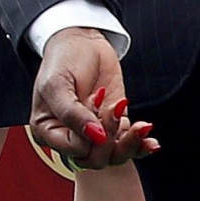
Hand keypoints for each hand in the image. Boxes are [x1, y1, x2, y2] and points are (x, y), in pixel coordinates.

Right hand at [29, 29, 156, 169]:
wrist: (83, 41)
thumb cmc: (63, 61)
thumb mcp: (59, 85)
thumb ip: (72, 114)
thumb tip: (95, 137)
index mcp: (48, 132)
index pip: (75, 150)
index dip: (90, 133)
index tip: (94, 101)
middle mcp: (70, 137)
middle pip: (95, 159)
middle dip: (111, 138)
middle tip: (115, 107)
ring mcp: (94, 133)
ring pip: (113, 157)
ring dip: (130, 143)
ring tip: (140, 125)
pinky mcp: (114, 125)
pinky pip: (128, 145)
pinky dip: (141, 145)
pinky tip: (151, 141)